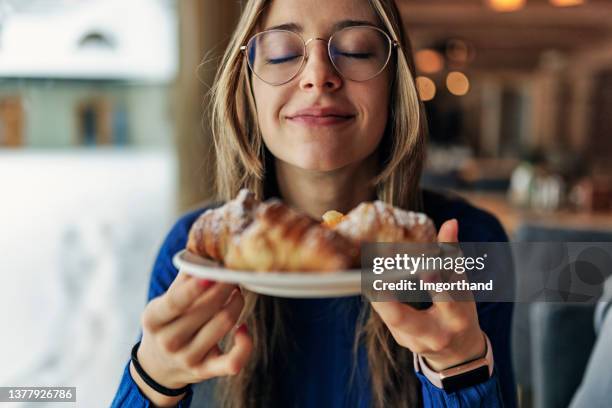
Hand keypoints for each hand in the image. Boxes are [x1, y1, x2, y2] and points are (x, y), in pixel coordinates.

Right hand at [132, 273, 251, 404]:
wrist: (158, 367)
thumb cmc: (166, 324)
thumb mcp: (163, 303)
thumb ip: (183, 279)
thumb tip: (205, 251)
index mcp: (154, 319)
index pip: (175, 302)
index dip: (195, 287)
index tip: (213, 273)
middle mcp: (168, 341)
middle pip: (206, 310)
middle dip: (225, 288)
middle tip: (232, 275)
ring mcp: (187, 358)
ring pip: (223, 326)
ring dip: (237, 303)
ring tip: (237, 293)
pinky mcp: (205, 372)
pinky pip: (233, 362)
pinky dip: (245, 344)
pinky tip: (244, 328)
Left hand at [370, 219, 485, 370]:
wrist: (459, 351)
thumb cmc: (460, 309)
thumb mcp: (462, 285)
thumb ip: (452, 254)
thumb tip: (450, 222)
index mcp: (456, 316)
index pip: (446, 299)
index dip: (435, 284)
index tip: (423, 269)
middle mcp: (435, 333)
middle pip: (404, 318)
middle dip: (386, 300)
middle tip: (372, 278)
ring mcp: (415, 341)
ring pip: (390, 319)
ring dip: (377, 295)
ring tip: (365, 274)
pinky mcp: (402, 341)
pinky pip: (387, 318)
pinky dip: (379, 298)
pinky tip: (370, 281)